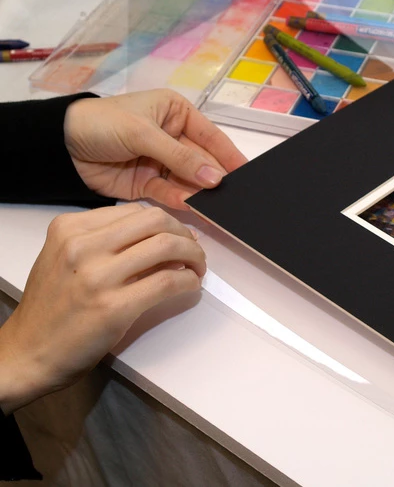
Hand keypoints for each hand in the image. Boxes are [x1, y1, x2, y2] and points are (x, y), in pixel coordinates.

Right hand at [0, 203, 204, 413]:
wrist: (28, 352)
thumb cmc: (52, 308)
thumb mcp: (66, 258)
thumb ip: (104, 240)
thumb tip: (160, 232)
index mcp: (70, 228)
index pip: (136, 210)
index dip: (167, 222)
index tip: (179, 234)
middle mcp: (82, 246)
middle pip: (155, 221)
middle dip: (185, 233)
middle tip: (194, 250)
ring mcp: (98, 276)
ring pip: (167, 246)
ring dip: (194, 255)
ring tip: (196, 268)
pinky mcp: (114, 307)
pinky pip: (168, 282)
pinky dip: (189, 281)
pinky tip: (190, 286)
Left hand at [63, 89, 246, 209]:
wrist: (60, 146)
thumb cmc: (104, 123)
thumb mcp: (144, 133)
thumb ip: (180, 157)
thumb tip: (216, 179)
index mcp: (175, 113)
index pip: (210, 136)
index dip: (229, 155)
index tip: (248, 173)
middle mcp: (173, 137)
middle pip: (202, 161)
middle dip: (215, 178)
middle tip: (235, 197)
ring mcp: (161, 163)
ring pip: (189, 180)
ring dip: (200, 192)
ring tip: (218, 207)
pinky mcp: (148, 184)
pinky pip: (170, 193)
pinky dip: (180, 201)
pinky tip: (192, 207)